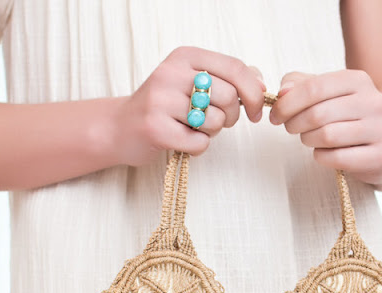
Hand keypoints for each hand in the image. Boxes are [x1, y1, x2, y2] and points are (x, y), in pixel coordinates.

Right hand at [108, 46, 266, 165]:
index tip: (255, 111)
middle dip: (231, 117)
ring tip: (193, 128)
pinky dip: (198, 147)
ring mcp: (161, 101)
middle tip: (219, 123)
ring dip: (212, 132)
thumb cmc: (164, 108)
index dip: (253, 92)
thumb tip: (261, 83)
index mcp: (184, 57)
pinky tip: (182, 141)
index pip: (234, 68)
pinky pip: (199, 143)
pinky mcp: (156, 128)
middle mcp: (171, 73)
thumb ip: (226, 78)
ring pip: (215, 121)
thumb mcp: (192, 82)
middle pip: (227, 97)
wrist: (120, 128)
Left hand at [268, 70, 381, 190]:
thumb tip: (283, 91)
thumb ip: (302, 86)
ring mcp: (381, 129)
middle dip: (295, 124)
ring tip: (308, 140)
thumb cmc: (350, 118)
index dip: (287, 104)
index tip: (275, 116)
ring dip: (308, 140)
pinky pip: (338, 158)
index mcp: (359, 80)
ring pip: (327, 136)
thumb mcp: (329, 95)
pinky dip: (322, 157)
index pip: (314, 88)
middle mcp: (374, 101)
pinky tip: (324, 154)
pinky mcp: (381, 156)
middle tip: (290, 129)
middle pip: (318, 113)